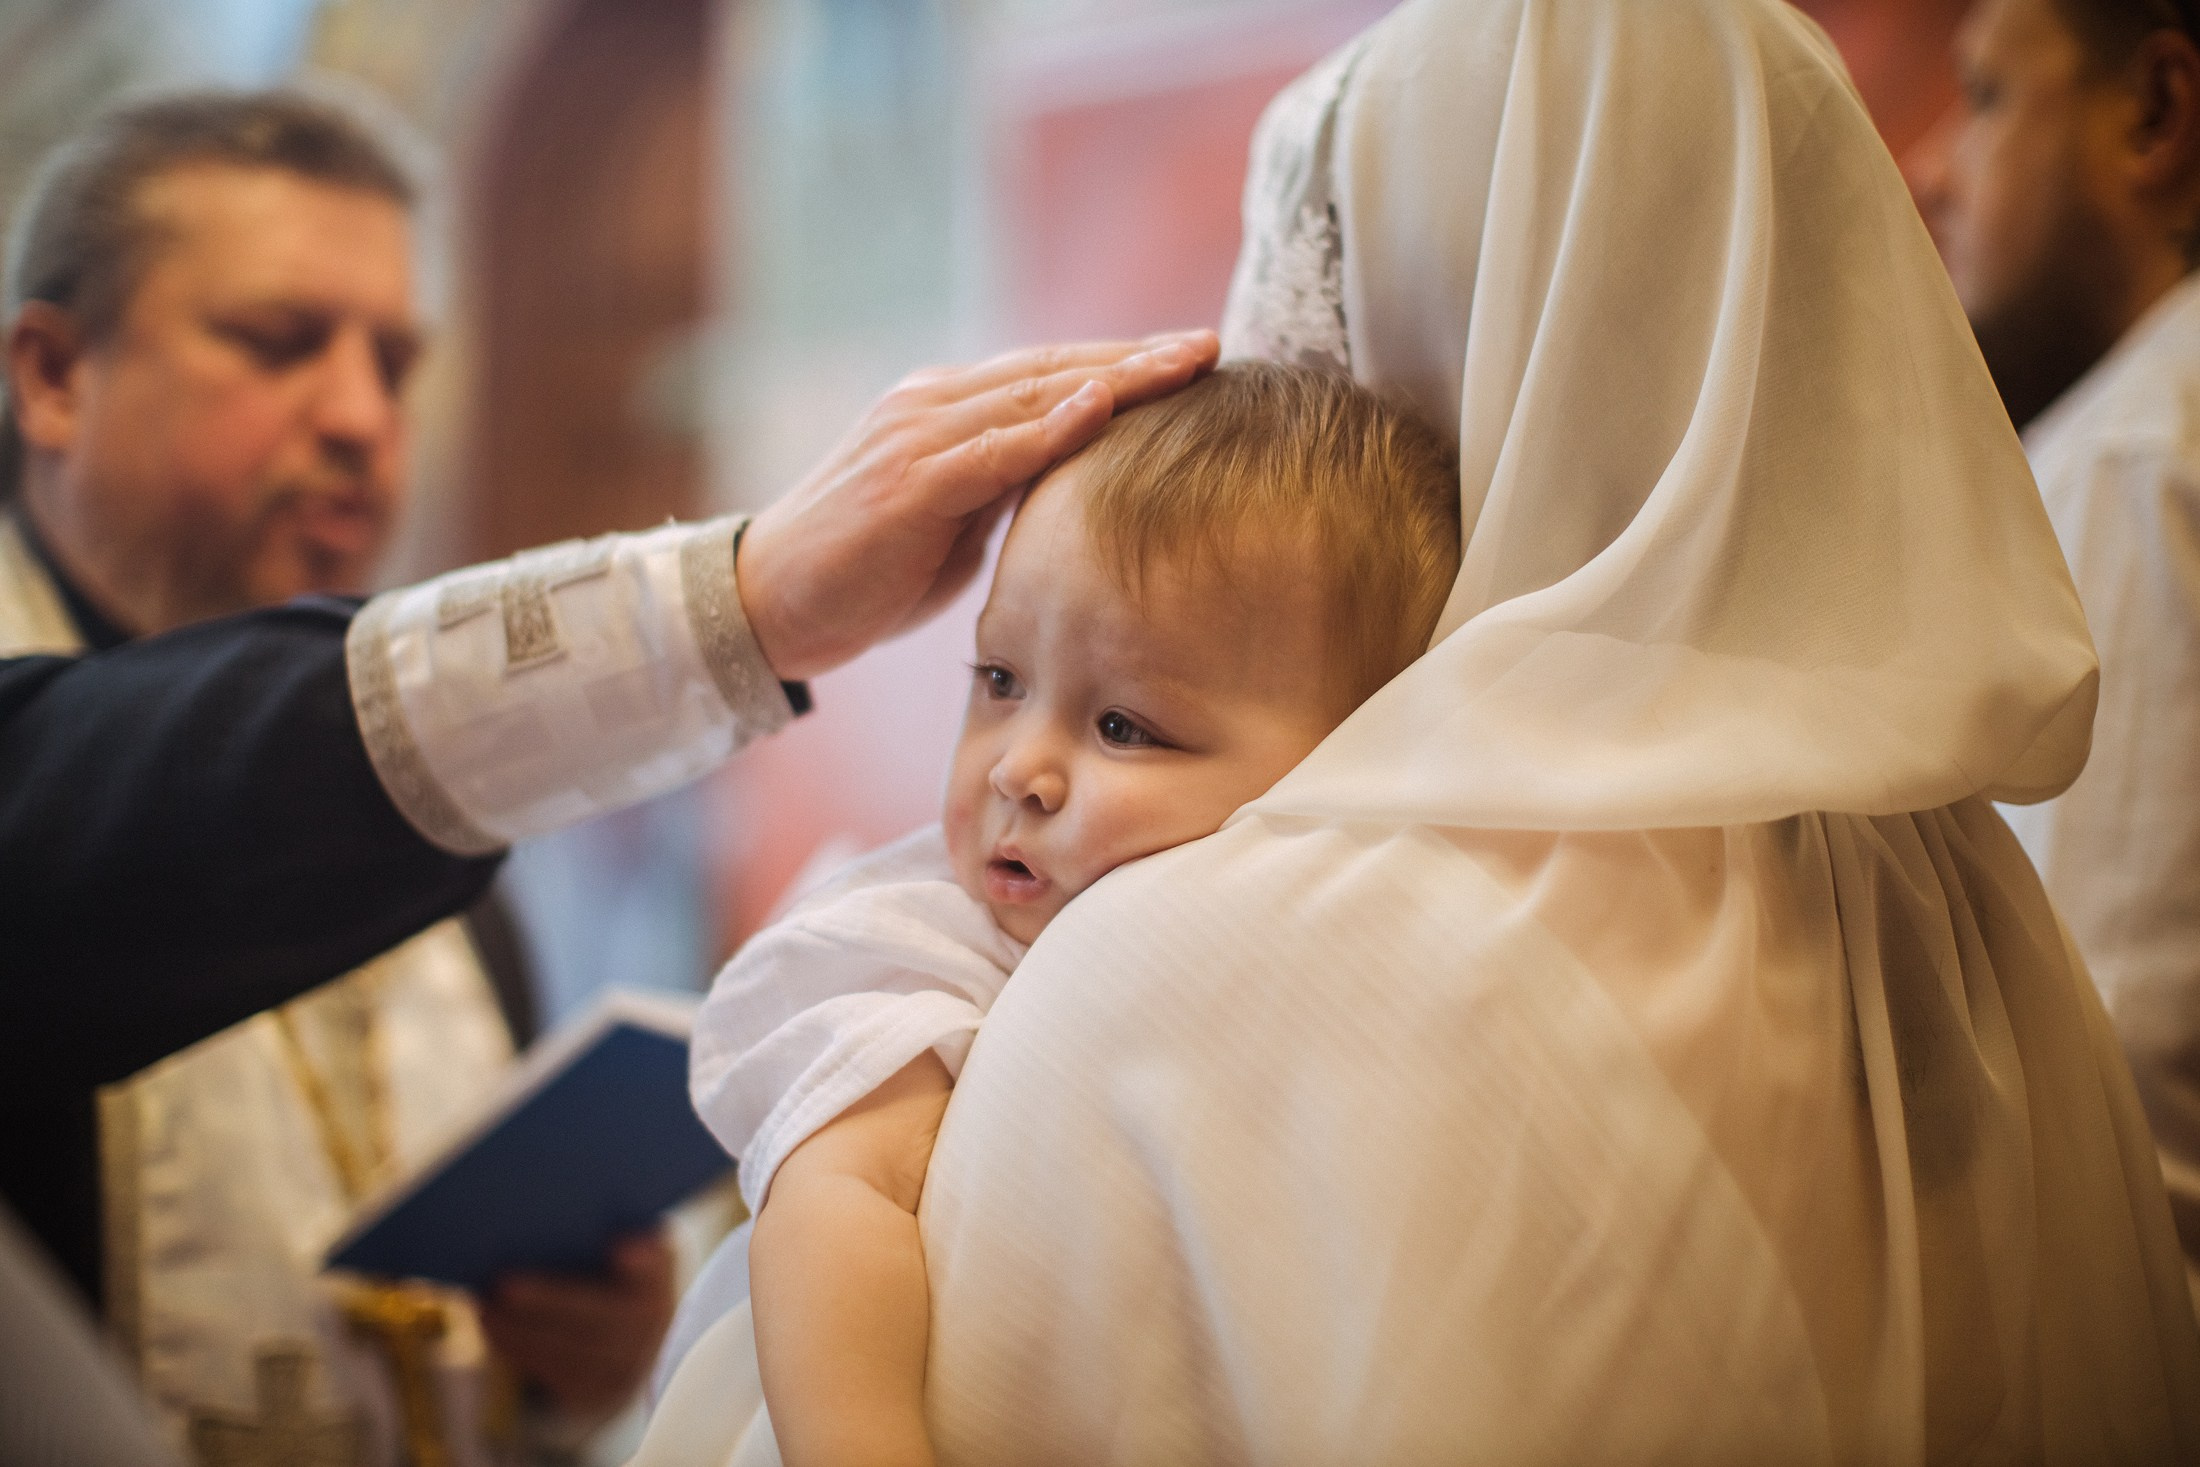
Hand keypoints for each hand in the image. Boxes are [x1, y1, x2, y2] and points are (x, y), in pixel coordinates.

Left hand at [479, 1231, 676, 1427]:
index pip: (657, 1266)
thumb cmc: (605, 1281)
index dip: (642, 1259)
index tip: (617, 1245)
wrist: (621, 1347)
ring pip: (574, 1351)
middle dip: (551, 1301)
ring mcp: (628, 1366)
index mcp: (657, 1277)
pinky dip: (521, 1351)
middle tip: (505, 1284)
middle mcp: (653, 1325)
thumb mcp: (617, 1257)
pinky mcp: (597, 1394)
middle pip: (603, 1315)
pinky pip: (557, 1375)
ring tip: (487, 1308)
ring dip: (524, 1330)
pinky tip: (494, 1331)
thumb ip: (596, 1234)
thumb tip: (545, 1208)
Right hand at [737, 330, 1219, 680]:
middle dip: (1138, 356)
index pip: (1051, 374)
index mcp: (947, 408)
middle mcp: (934, 404)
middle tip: (1213, 346)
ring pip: (1034, 394)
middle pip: (1055, 369)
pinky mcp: (909, 484)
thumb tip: (1068, 482)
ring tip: (1183, 364)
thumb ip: (1005, 487)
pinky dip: (1050, 428)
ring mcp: (919, 437)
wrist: (772, 601)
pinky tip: (1102, 408)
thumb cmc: (865, 570)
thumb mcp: (953, 521)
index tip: (1193, 357)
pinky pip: (993, 449)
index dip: (1124, 363)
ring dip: (1115, 379)